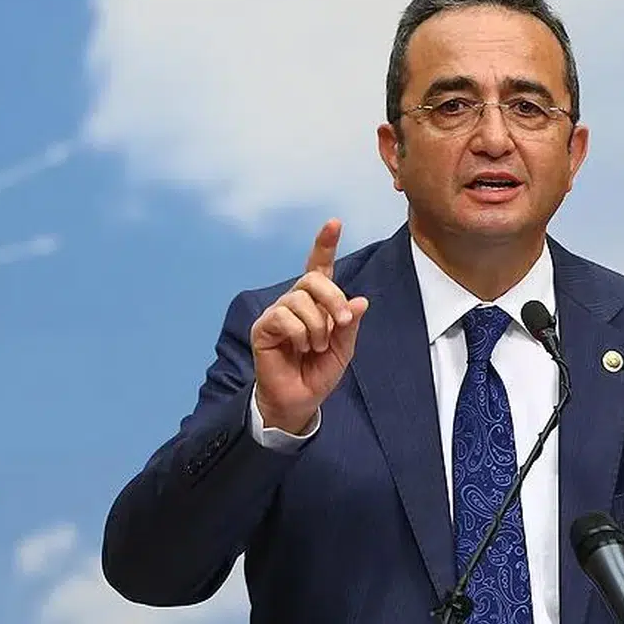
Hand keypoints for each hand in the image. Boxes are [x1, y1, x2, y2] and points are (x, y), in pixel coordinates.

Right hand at [251, 219, 368, 434]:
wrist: (299, 400)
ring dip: (318, 325)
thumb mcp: (344, 348)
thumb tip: (360, 300)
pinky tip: (301, 348)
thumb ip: (350, 323)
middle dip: (334, 299)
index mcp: (316, 303)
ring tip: (317, 347)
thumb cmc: (319, 372)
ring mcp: (277, 313)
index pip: (318, 267)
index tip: (334, 222)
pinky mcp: (263, 327)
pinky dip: (301, 333)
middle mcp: (294, 302)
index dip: (325, 244)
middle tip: (343, 323)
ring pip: (300, 299)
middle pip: (313, 280)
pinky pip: (284, 317)